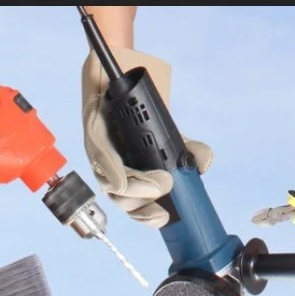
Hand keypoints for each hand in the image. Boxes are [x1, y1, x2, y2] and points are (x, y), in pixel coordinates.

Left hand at [81, 47, 211, 226]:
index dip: (147, 218)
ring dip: (136, 187)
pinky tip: (121, 178)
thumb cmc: (143, 113)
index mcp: (130, 179)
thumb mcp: (173, 135)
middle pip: (122, 200)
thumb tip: (203, 165)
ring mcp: (99, 155)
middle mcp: (111, 172)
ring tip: (161, 180)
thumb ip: (192, 152)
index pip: (136, 208)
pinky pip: (99, 157)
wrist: (121, 76)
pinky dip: (112, 171)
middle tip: (167, 189)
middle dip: (144, 203)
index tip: (165, 218)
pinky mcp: (91, 134)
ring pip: (112, 184)